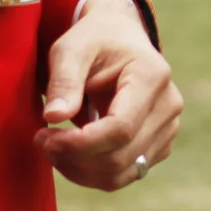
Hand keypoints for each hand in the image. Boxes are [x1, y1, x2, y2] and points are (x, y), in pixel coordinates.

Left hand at [38, 0, 181, 189]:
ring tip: (53, 147)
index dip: (79, 143)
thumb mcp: (72, 48)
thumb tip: (54, 117)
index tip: (44, 136)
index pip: (120, 128)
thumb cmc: (94, 39)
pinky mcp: (159, 144)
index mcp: (152, 75)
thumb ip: (64, 80)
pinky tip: (71, 152)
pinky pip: (124, 175)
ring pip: (122, 173)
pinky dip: (92, 173)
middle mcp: (168, 105)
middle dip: (73, 157)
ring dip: (80, 170)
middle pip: (120, 156)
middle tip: (41, 139)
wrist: (119, 36)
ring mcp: (168, 127)